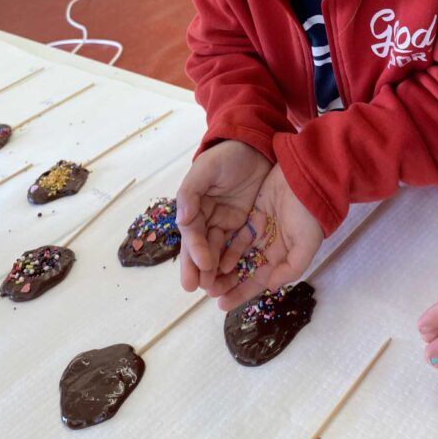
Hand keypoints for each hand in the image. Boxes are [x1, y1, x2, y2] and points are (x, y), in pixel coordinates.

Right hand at [175, 141, 271, 291]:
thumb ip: (191, 192)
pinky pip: (240, 247)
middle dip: (200, 269)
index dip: (194, 251)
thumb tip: (182, 218)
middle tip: (201, 290)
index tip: (200, 267)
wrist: (256, 147)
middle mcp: (208, 219)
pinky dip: (236, 262)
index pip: (192, 233)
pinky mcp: (246, 225)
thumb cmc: (226, 156)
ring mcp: (227, 223)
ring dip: (216, 272)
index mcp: (194, 207)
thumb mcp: (205, 169)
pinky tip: (237, 276)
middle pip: (202, 248)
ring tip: (217, 291)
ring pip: (219, 252)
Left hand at [209, 163, 324, 310]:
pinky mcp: (251, 216)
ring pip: (236, 254)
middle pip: (244, 270)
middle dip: (226, 282)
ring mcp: (259, 232)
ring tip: (204, 275)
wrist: (307, 180)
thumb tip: (270, 286)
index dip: (241, 294)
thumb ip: (291, 268)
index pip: (258, 281)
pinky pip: (234, 235)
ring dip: (221, 265)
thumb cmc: (309, 215)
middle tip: (208, 290)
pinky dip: (223, 244)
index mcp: (282, 258)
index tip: (222, 305)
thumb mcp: (307, 244)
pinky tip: (209, 252)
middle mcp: (269, 248)